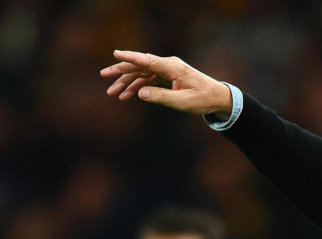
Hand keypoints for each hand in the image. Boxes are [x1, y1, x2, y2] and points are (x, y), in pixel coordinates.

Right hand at [100, 50, 231, 116]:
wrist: (218, 98)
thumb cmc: (203, 99)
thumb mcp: (183, 102)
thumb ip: (161, 96)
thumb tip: (140, 93)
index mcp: (173, 67)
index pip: (148, 60)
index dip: (131, 57)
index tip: (116, 54)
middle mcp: (168, 65)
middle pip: (140, 65)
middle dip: (121, 71)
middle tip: (104, 76)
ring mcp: (167, 70)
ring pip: (141, 73)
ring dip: (127, 83)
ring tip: (112, 93)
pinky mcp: (167, 77)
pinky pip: (148, 79)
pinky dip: (137, 87)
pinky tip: (127, 95)